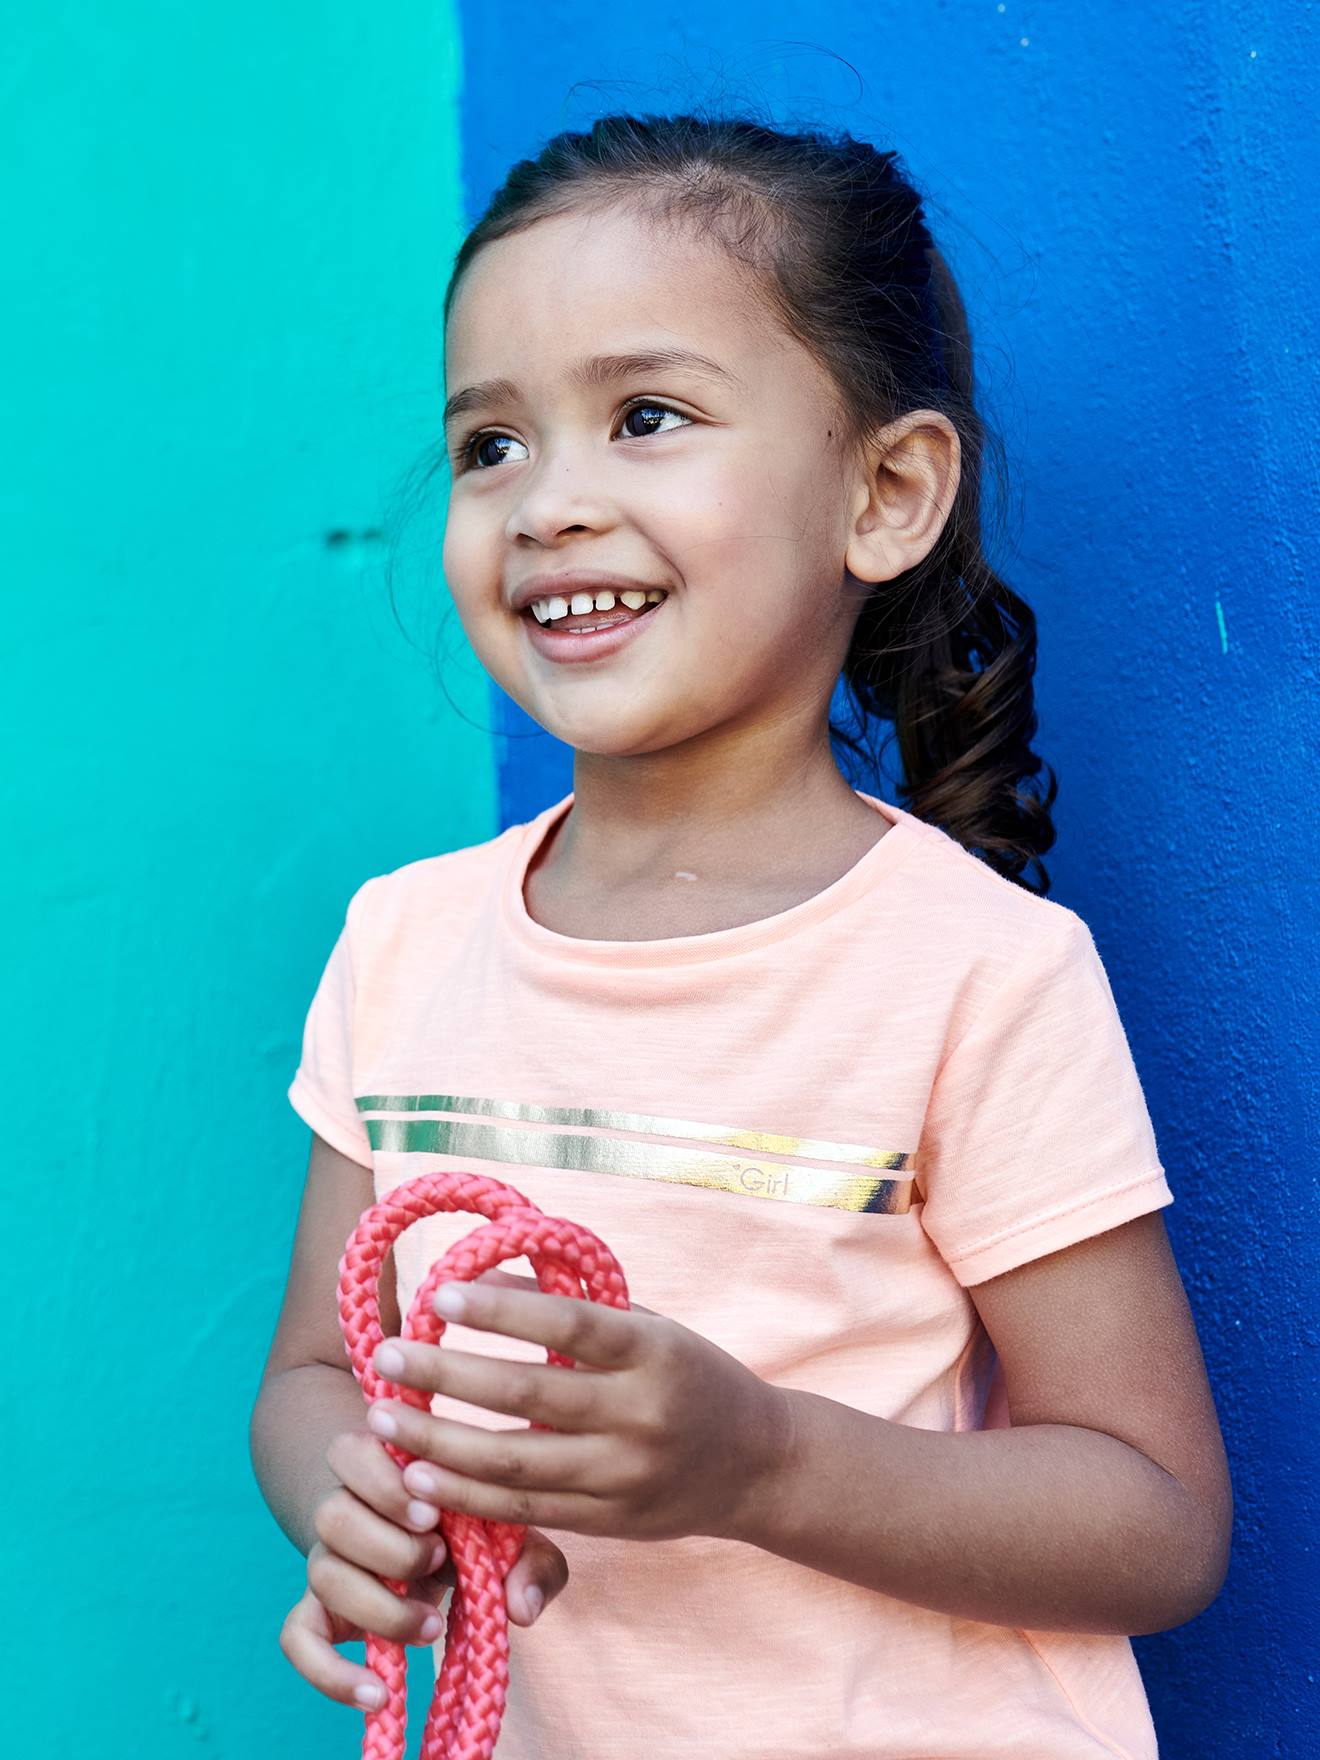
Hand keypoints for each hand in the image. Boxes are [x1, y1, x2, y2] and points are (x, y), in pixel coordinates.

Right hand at [278, 1421, 569, 1713]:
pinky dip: (328, 1672)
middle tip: (439, 1557)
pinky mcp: (319, 1612)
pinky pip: (298, 1638)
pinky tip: (377, 1694)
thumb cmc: (467, 1520)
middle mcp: (342, 1506)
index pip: (352, 1453)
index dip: (387, 1484)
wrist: (424, 1533)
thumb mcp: (503, 1526)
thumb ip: (528, 1557)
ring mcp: (328, 1560)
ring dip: (378, 1606)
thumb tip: (523, 1607)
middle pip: (333, 1517)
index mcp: (380, 1463)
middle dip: (391, 1547)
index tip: (434, 1513)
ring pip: (322, 1574)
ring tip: (432, 1623)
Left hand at [364, 1269, 791, 1544]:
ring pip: (515, 1463)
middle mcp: (641, 1413)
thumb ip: (573, 1307)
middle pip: (529, 1396)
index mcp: (653, 1350)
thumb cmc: (686, 1374)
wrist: (756, 1464)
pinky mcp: (607, 1522)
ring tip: (382, 1423)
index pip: (569, 1324)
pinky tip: (420, 1477)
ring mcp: (623, 1474)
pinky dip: (466, 1494)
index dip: (502, 1311)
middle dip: (447, 1376)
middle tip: (386, 1358)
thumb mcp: (646, 1326)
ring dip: (439, 1444)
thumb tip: (485, 1277)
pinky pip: (525, 1510)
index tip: (440, 1294)